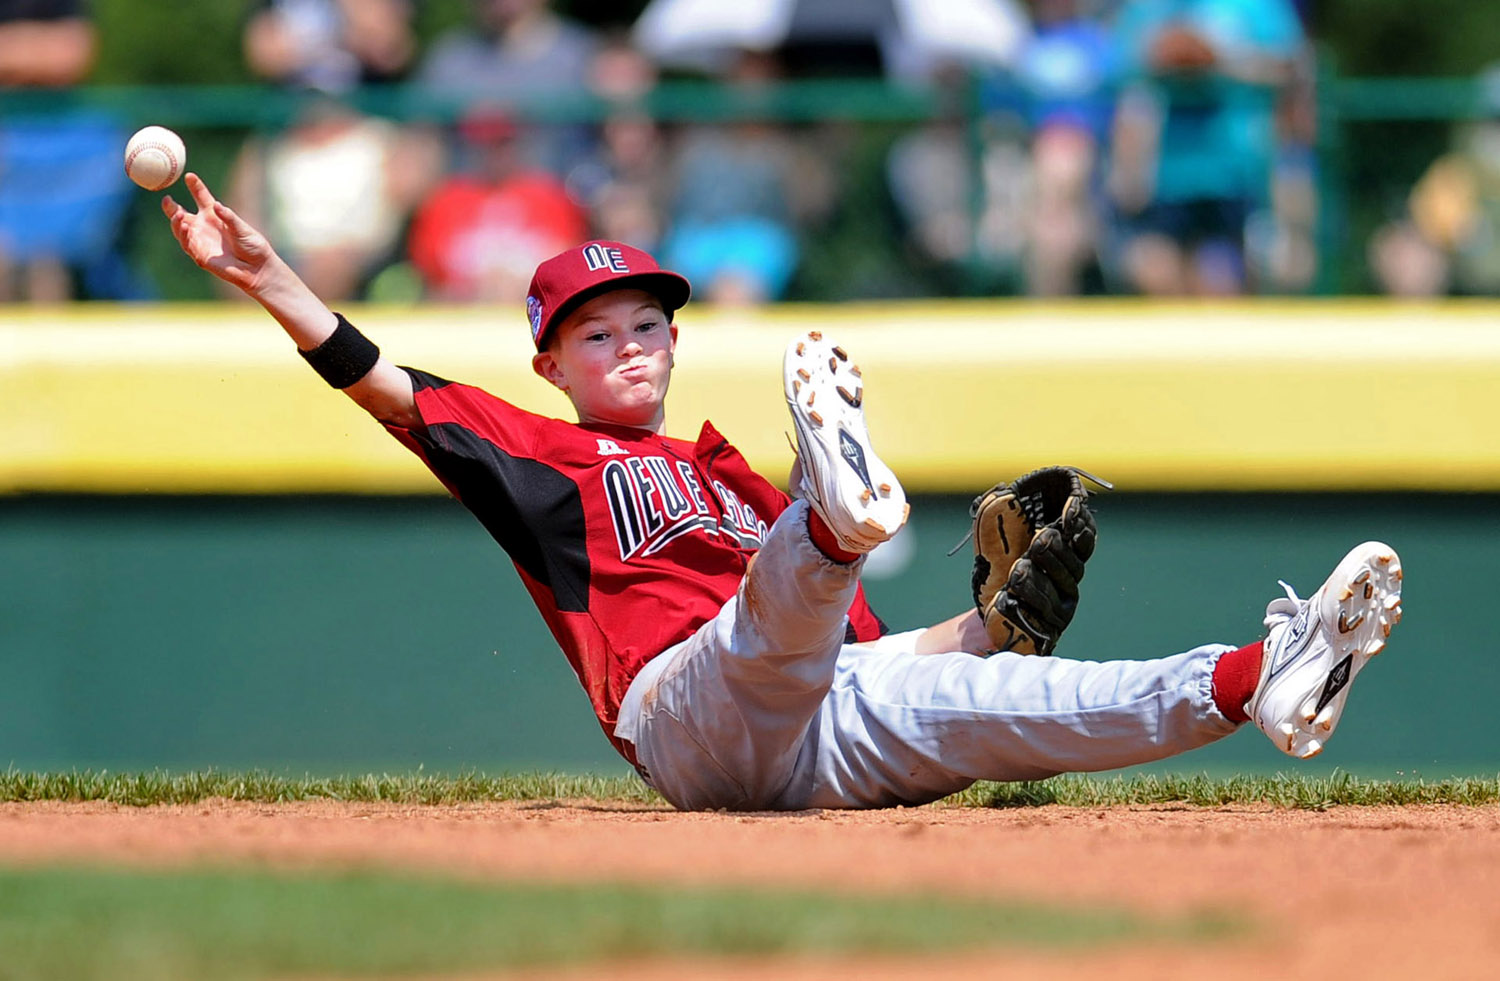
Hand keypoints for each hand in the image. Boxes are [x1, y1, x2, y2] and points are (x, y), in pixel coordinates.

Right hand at [161, 173, 276, 294]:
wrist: (257, 268)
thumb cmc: (252, 246)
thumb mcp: (242, 228)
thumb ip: (229, 217)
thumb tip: (216, 205)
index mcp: (215, 215)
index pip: (201, 197)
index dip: (195, 186)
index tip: (189, 176)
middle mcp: (204, 226)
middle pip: (182, 214)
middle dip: (171, 207)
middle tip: (166, 199)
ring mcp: (201, 240)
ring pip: (181, 230)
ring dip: (177, 222)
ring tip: (178, 215)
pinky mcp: (201, 255)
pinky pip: (188, 245)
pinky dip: (185, 236)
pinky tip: (185, 227)